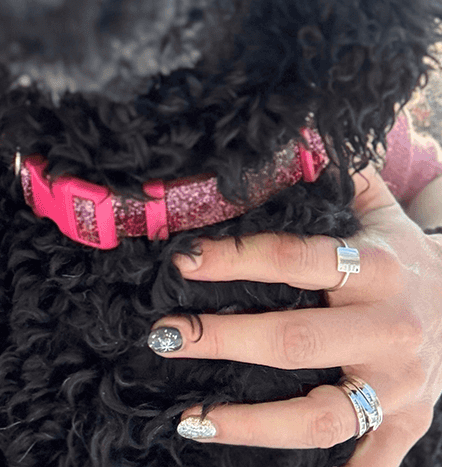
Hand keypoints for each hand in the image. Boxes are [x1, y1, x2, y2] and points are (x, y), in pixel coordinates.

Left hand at [148, 168, 440, 464]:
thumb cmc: (400, 252)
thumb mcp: (376, 207)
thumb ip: (331, 172)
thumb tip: (285, 133)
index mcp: (379, 268)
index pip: (296, 260)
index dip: (236, 259)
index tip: (184, 262)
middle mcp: (392, 330)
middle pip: (297, 340)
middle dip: (224, 339)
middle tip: (166, 336)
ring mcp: (400, 387)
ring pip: (322, 415)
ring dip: (251, 424)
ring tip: (191, 418)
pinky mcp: (407, 425)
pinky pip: (366, 461)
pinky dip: (328, 473)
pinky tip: (265, 471)